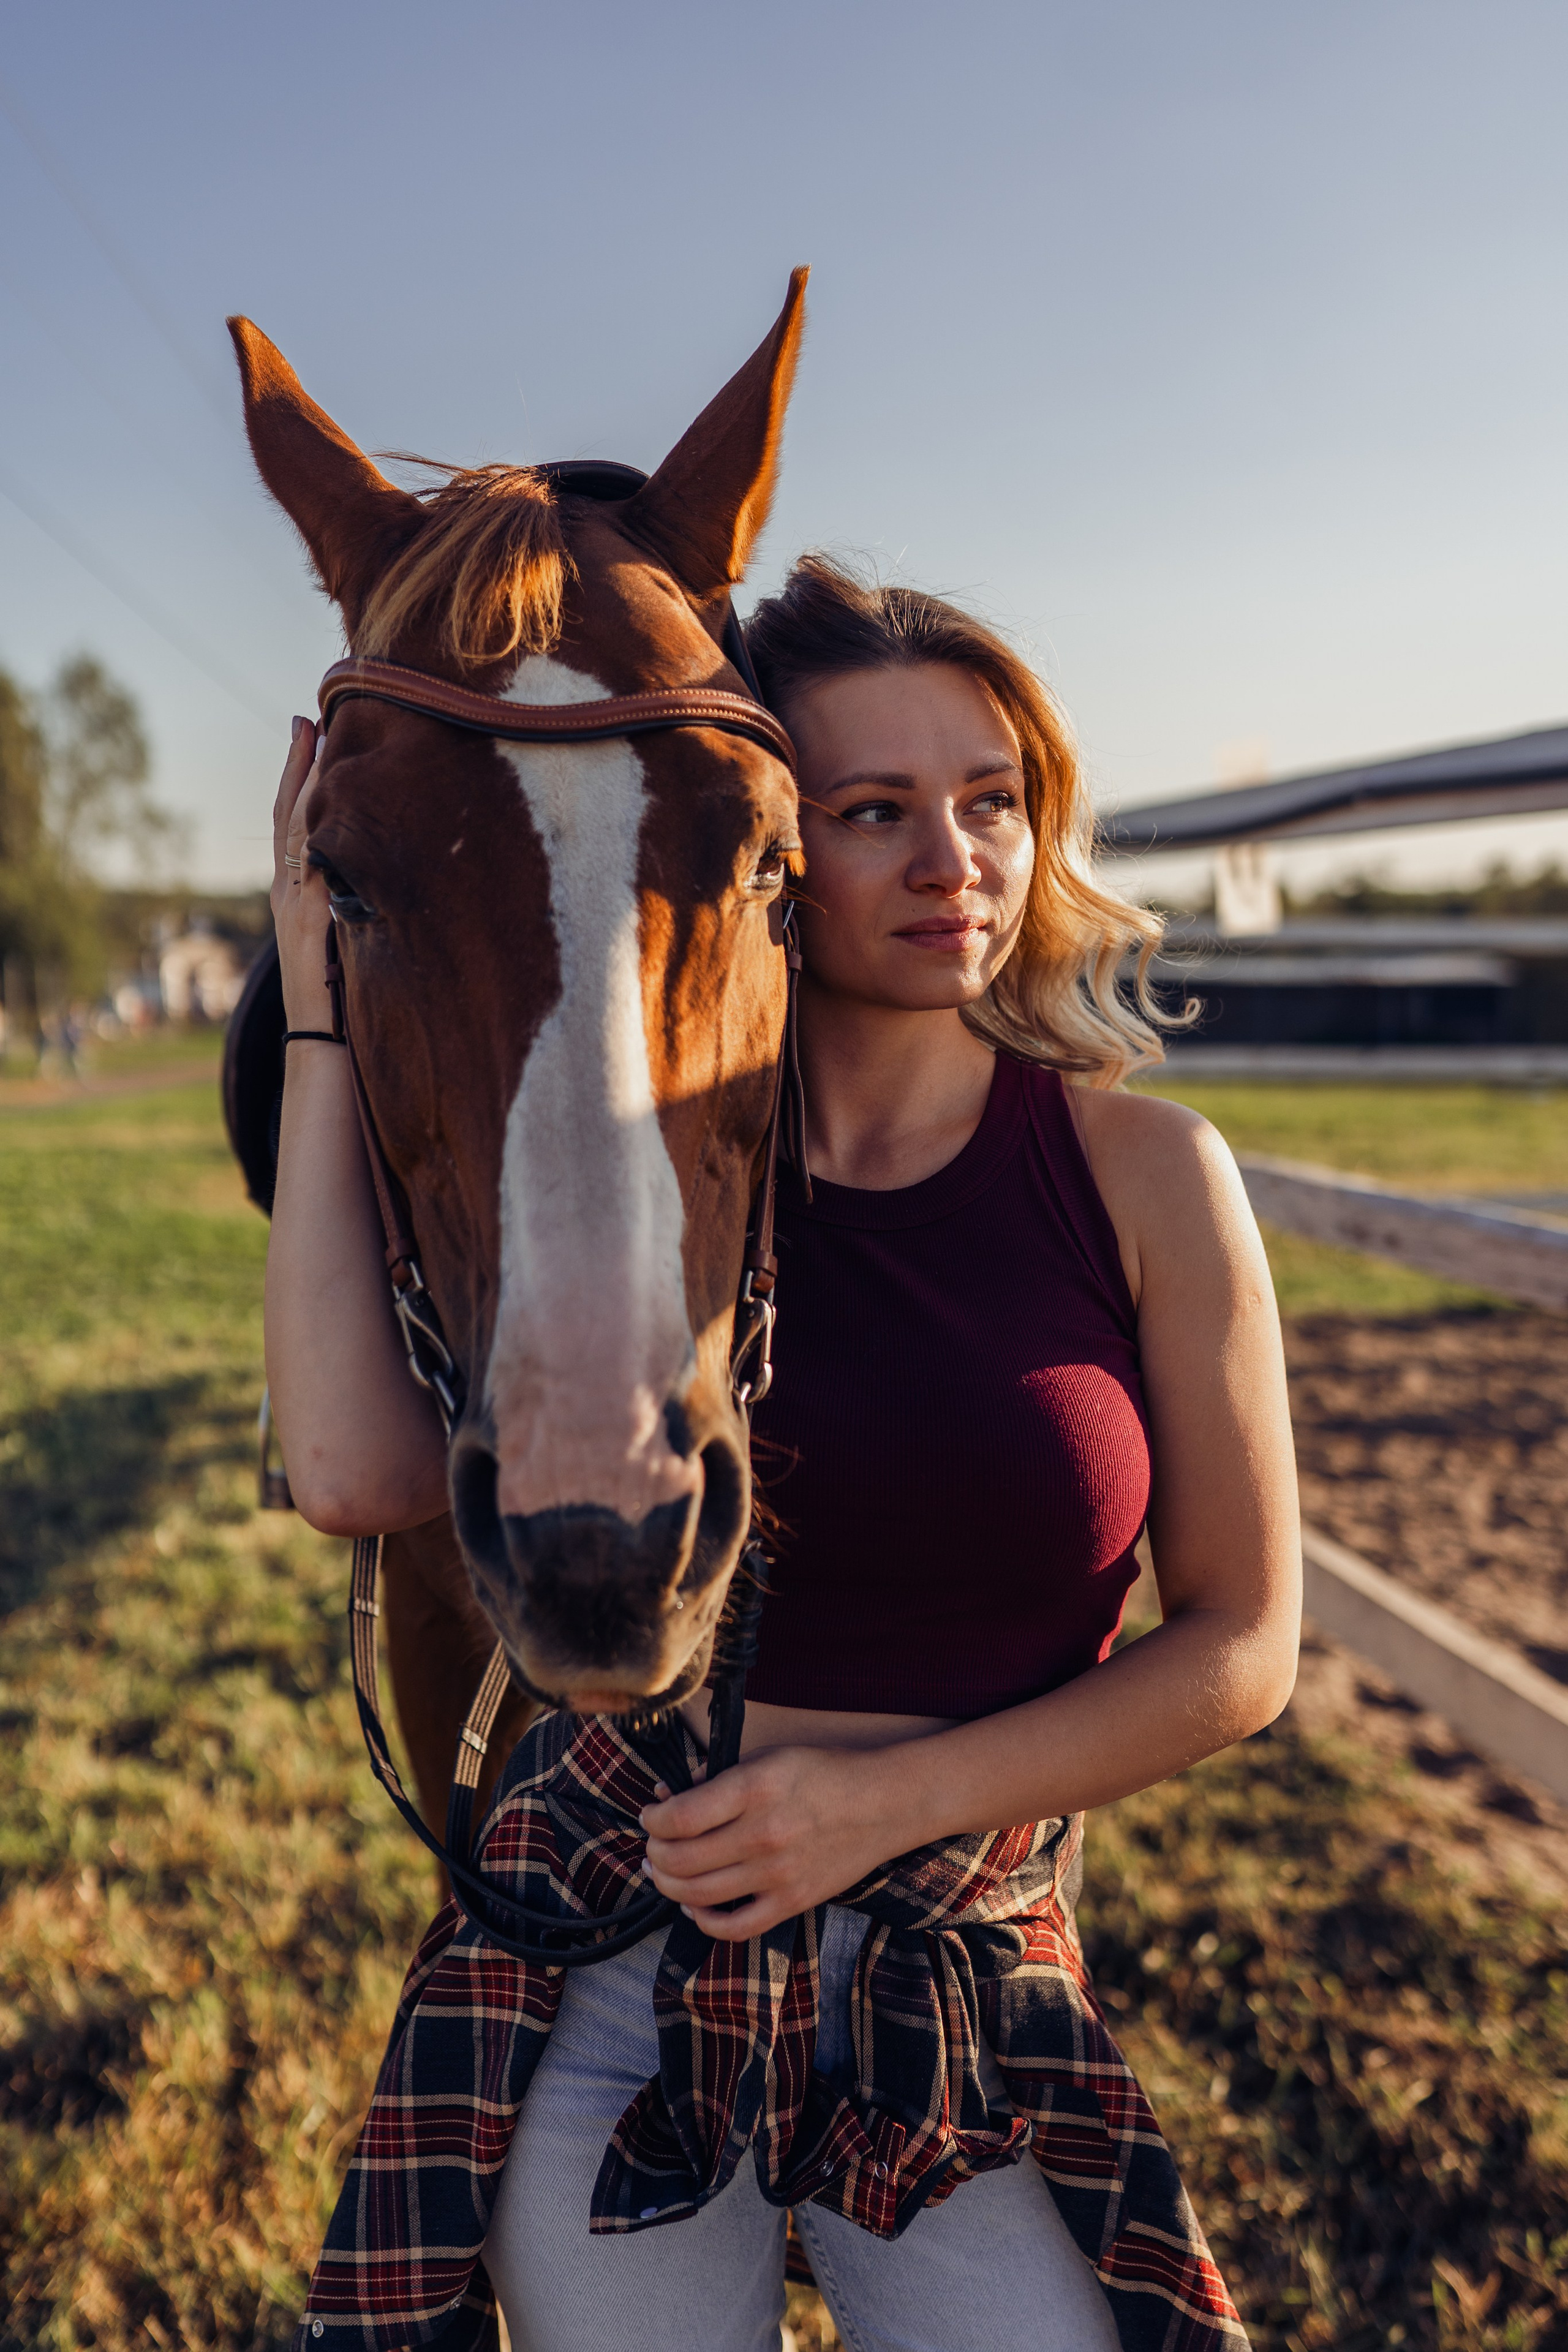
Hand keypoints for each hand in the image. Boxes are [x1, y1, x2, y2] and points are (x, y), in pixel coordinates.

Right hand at [271, 717, 334, 1030]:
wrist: (324, 1046)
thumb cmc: (345, 998)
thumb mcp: (349, 936)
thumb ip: (355, 903)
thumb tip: (382, 872)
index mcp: (297, 893)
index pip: (294, 822)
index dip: (300, 778)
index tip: (313, 731)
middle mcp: (288, 894)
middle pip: (287, 814)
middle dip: (297, 765)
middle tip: (306, 717)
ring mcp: (294, 908)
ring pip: (295, 832)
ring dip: (306, 784)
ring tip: (315, 739)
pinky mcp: (309, 925)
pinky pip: (312, 870)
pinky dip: (316, 834)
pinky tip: (329, 804)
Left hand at [640, 1744, 906, 1939]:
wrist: (882, 1804)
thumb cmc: (821, 1772)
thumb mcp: (766, 1756)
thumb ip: (716, 1777)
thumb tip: (667, 1798)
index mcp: (754, 1788)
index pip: (679, 1817)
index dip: (652, 1820)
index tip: (651, 1815)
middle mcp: (764, 1834)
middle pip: (681, 1860)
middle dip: (654, 1854)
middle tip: (654, 1845)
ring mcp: (778, 1875)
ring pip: (697, 1895)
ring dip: (668, 1884)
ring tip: (664, 1871)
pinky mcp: (792, 1903)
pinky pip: (733, 1927)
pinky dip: (702, 1920)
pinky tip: (694, 1904)